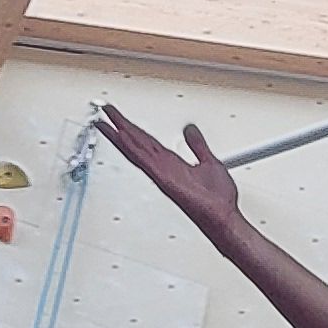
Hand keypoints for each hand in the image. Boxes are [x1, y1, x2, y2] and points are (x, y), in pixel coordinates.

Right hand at [96, 106, 244, 238]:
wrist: (222, 216)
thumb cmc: (217, 198)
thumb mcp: (209, 162)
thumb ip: (198, 145)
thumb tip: (191, 130)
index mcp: (172, 163)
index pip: (147, 141)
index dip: (134, 128)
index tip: (121, 118)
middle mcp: (163, 167)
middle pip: (137, 142)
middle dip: (121, 126)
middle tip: (107, 111)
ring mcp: (162, 173)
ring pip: (135, 149)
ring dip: (120, 134)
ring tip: (105, 121)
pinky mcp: (164, 179)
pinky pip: (143, 160)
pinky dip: (131, 148)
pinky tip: (121, 137)